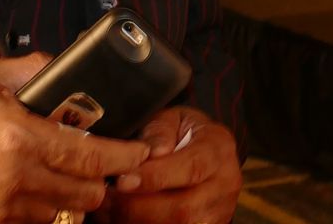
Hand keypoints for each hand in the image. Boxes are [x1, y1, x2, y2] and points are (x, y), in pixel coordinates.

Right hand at [0, 54, 150, 222]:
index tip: (140, 150)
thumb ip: (30, 69)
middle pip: (88, 192)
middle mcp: (18, 178)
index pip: (90, 154)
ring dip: (79, 196)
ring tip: (76, 175)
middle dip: (106, 179)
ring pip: (68, 212)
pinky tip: (44, 190)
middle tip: (110, 163)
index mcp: (19, 137)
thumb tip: (65, 68)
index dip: (123, 155)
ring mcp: (6, 210)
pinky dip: (50, 210)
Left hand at [105, 107, 240, 223]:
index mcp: (218, 150)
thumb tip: (151, 153)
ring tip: (110, 210)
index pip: (190, 168)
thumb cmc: (184, 132)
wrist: (207, 150)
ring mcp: (219, 212)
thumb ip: (159, 132)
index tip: (123, 181)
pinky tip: (124, 219)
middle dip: (140, 208)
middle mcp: (225, 184)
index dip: (156, 177)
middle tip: (108, 200)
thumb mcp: (172, 118)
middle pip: (184, 208)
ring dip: (139, 222)